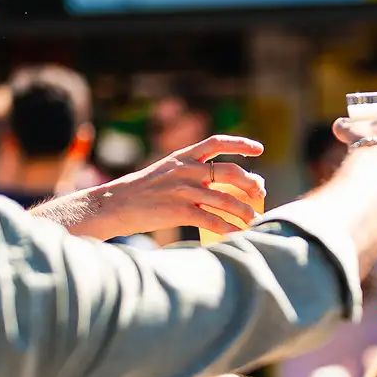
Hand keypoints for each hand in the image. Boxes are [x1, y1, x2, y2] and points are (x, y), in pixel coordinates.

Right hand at [72, 135, 266, 238]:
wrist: (115, 204)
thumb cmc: (144, 191)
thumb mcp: (167, 172)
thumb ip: (193, 173)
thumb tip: (222, 183)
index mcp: (183, 157)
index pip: (217, 142)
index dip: (241, 144)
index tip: (259, 149)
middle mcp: (186, 170)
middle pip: (229, 172)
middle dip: (250, 182)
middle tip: (261, 193)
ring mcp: (182, 191)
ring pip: (224, 199)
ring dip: (243, 211)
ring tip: (253, 220)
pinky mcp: (178, 211)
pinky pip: (211, 220)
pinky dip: (227, 228)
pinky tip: (237, 233)